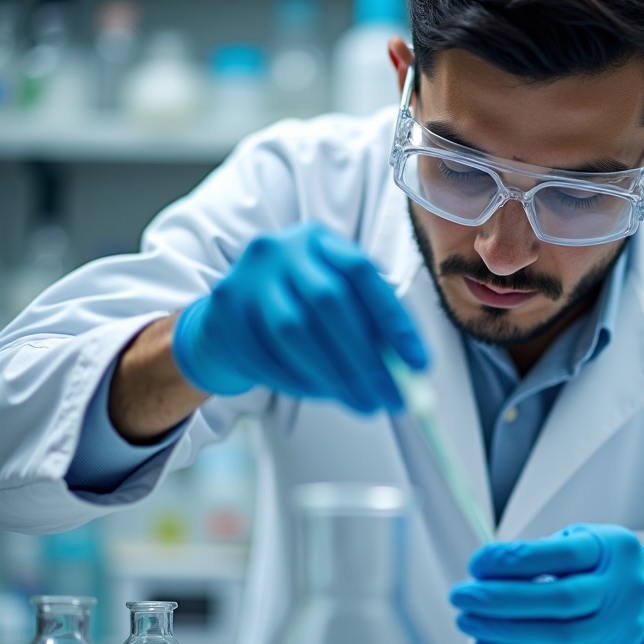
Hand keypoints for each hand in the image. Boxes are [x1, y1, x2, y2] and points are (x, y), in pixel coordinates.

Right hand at [171, 222, 427, 411]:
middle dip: (366, 358)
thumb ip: (372, 326)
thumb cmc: (301, 310)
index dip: (394, 320)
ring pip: (294, 332)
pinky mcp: (223, 314)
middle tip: (392, 398)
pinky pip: (265, 356)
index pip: (362, 273)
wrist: (231, 318)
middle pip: (328, 303)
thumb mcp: (337, 299)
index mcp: (319, 240)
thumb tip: (412, 370)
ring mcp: (246, 278)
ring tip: (363, 403)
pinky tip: (322, 395)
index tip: (419, 364)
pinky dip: (299, 382)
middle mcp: (280, 250)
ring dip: (334, 375)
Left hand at [449, 525, 643, 643]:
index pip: (561, 555)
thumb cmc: (603, 563)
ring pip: (558, 637)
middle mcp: (619, 591)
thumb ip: (539, 553)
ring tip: (469, 621)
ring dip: (504, 631)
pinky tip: (490, 643)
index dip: (516, 560)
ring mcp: (615, 629)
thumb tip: (487, 572)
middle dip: (502, 600)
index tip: (478, 563)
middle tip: (463, 596)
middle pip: (559, 599)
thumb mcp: (580, 539)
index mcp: (610, 550)